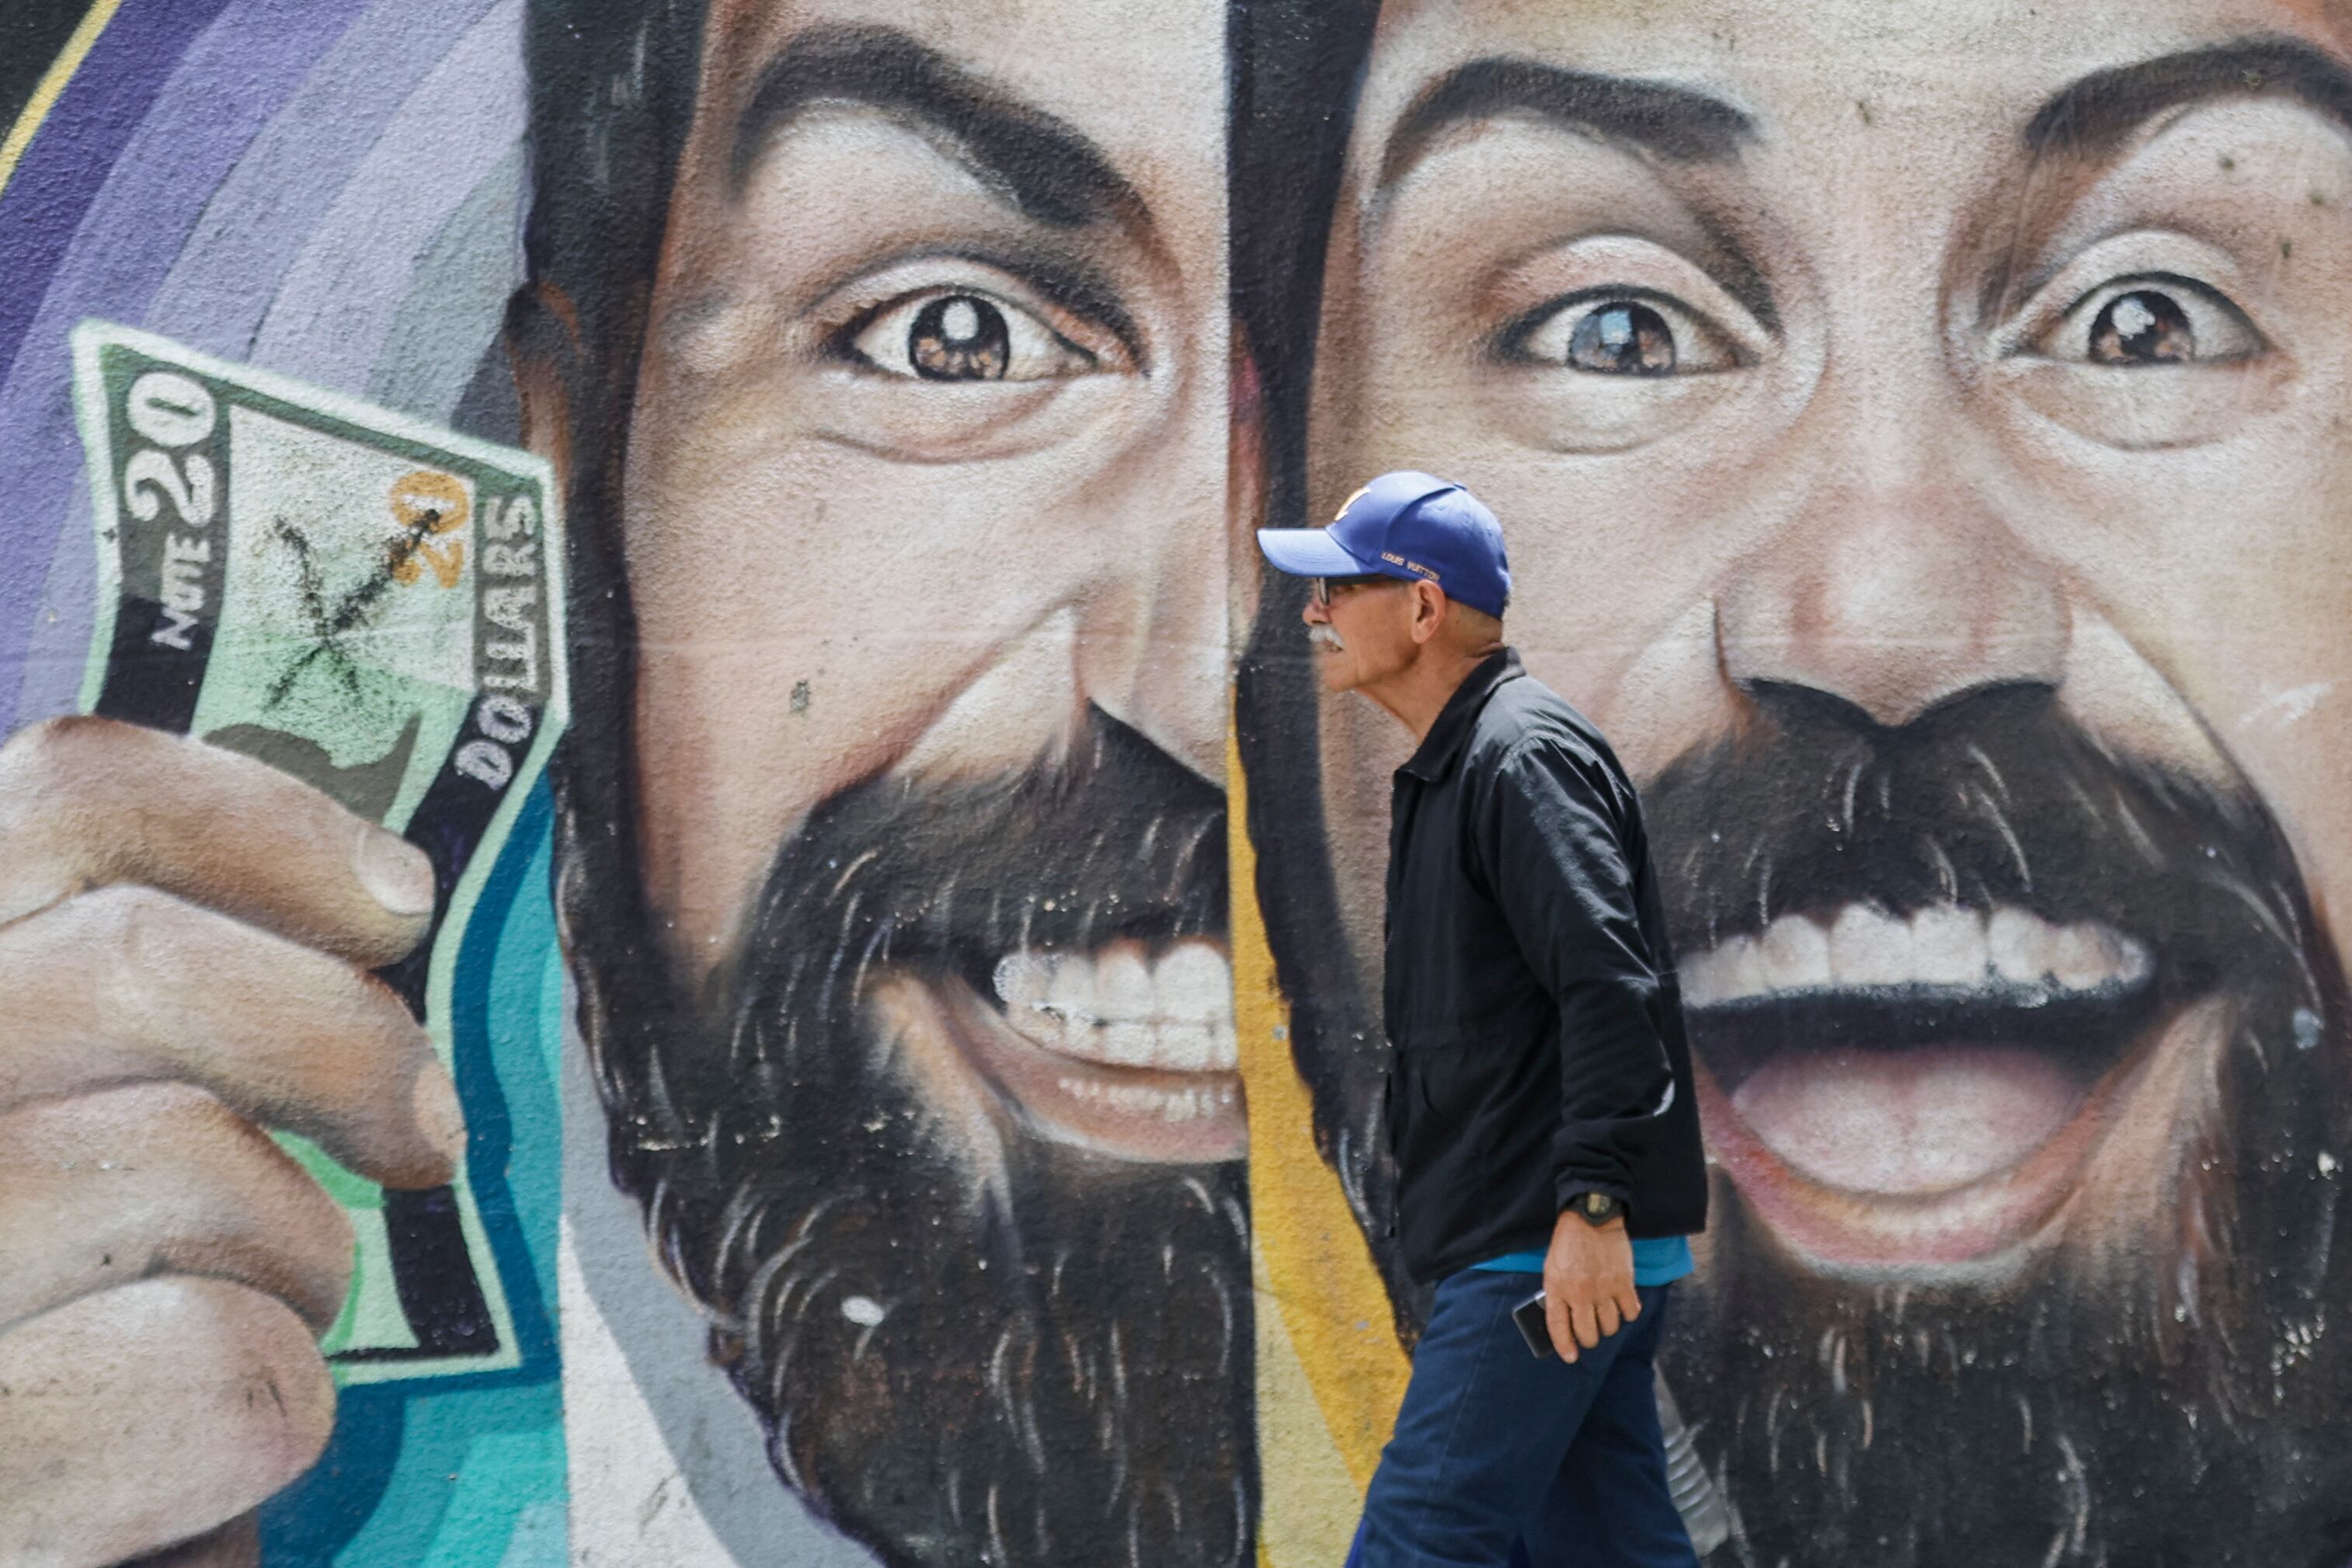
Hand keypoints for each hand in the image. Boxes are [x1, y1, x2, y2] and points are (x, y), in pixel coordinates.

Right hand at [0, 717, 463, 1567]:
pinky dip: (275, 1406)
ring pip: (186, 1159)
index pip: (62, 797)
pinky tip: (227, 1451)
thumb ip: (143, 1020)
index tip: (395, 901)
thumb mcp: (77, 1122)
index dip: (263, 819)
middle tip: (420, 1131)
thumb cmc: (72, 1334)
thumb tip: (372, 899)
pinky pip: (221, 1368)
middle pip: (136, 959)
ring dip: (296, 1249)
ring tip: (268, 1316)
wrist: (44, 1531)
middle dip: (339, 1037)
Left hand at [1542, 1204, 1640, 1363]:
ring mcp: (1603, 1289)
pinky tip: (1622, 1306)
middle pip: (1588, 1334)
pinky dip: (1627, 1314)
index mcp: (1557, 1288)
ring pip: (1610, 1327)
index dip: (1564, 1346)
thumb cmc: (1568, 1245)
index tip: (1570, 1356)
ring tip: (1605, 1316)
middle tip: (1590, 1332)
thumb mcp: (1551, 1269)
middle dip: (1588, 1339)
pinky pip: (1630, 1312)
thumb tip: (1565, 1322)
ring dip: (1608, 1327)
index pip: (1559, 1327)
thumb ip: (1556, 1295)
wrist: (1591, 1219)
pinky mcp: (1624, 1283)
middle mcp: (1580, 1293)